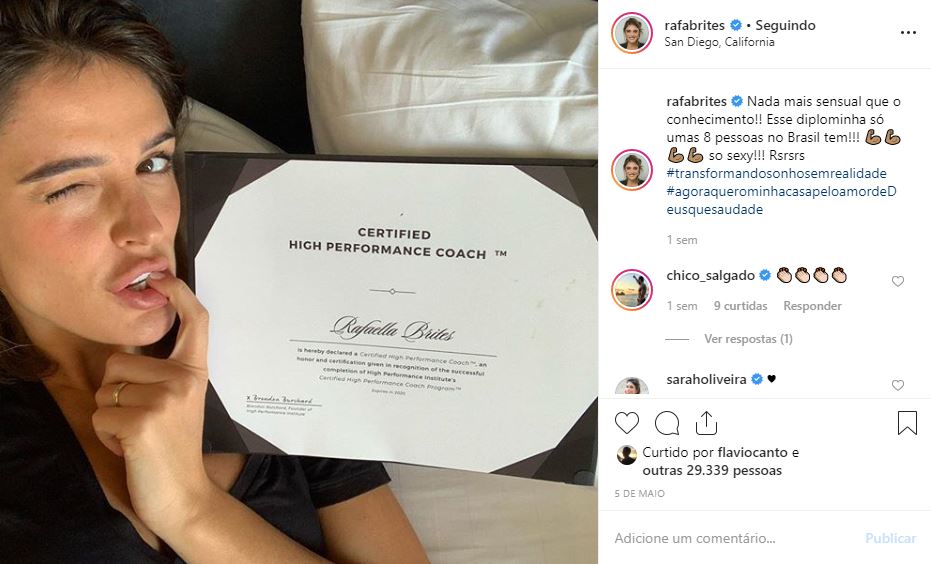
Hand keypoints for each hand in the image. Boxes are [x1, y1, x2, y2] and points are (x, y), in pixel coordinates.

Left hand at [92, 271, 214, 538]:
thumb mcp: (180, 403)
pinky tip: (131, 448)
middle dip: (116, 392)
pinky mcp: (140, 422)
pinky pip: (98, 415)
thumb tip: (130, 351)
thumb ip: (164, 375)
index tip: (167, 278)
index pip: (196, 323)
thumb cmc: (174, 449)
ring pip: (104, 389)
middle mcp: (182, 380)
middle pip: (119, 361)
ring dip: (110, 416)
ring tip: (138, 434)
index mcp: (195, 373)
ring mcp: (163, 400)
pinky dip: (106, 436)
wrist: (184, 496)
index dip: (181, 296)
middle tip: (144, 420)